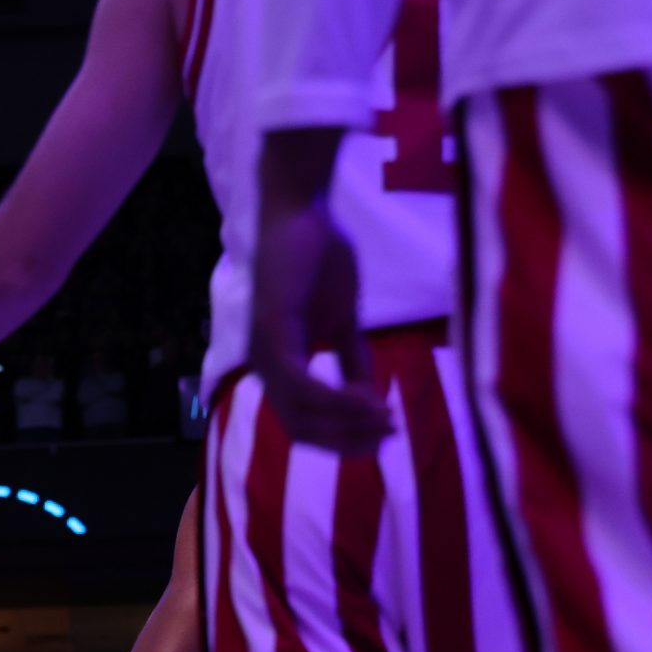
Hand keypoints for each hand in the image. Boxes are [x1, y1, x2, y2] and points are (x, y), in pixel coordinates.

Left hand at [249, 131, 391, 454]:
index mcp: (277, 367)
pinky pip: (302, 383)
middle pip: (301, 429)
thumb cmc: (320, 259)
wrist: (303, 211)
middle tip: (388, 436)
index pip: (304, 425)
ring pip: (302, 412)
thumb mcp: (343, 322)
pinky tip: (369, 400)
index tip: (384, 438)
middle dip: (346, 440)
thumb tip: (371, 403)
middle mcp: (263, 366)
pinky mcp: (272, 331)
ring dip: (348, 422)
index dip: (343, 440)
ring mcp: (263, 351)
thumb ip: (353, 361)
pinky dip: (336, 398)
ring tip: (386, 419)